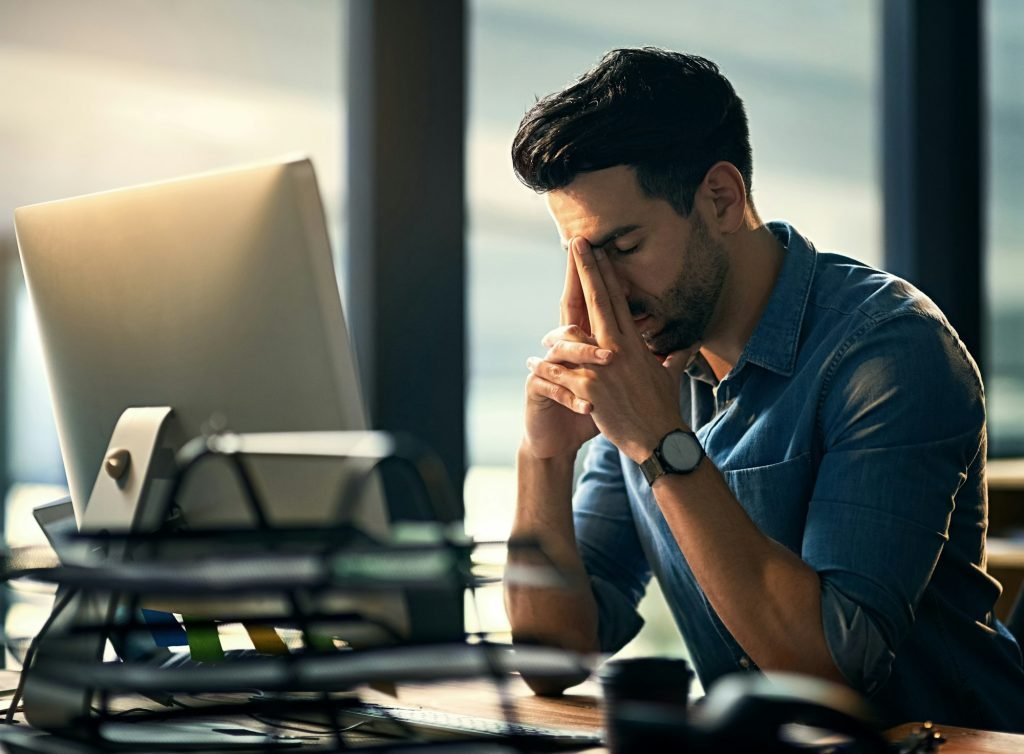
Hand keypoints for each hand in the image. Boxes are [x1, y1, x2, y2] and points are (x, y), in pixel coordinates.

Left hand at [527, 237, 696, 462]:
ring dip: (556, 322)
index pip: (618, 299)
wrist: (658, 439)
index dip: (607, 273)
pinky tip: (533, 362)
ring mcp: (603, 366)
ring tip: (543, 315)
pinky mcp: (589, 387)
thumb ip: (676, 355)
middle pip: (599, 301)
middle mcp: (619, 348)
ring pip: (574, 332)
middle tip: (577, 243)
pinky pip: (561, 372)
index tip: (599, 251)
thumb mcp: (671, 377)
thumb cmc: (663, 409)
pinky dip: (546, 367)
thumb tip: (691, 343)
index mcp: (634, 343)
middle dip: (586, 270)